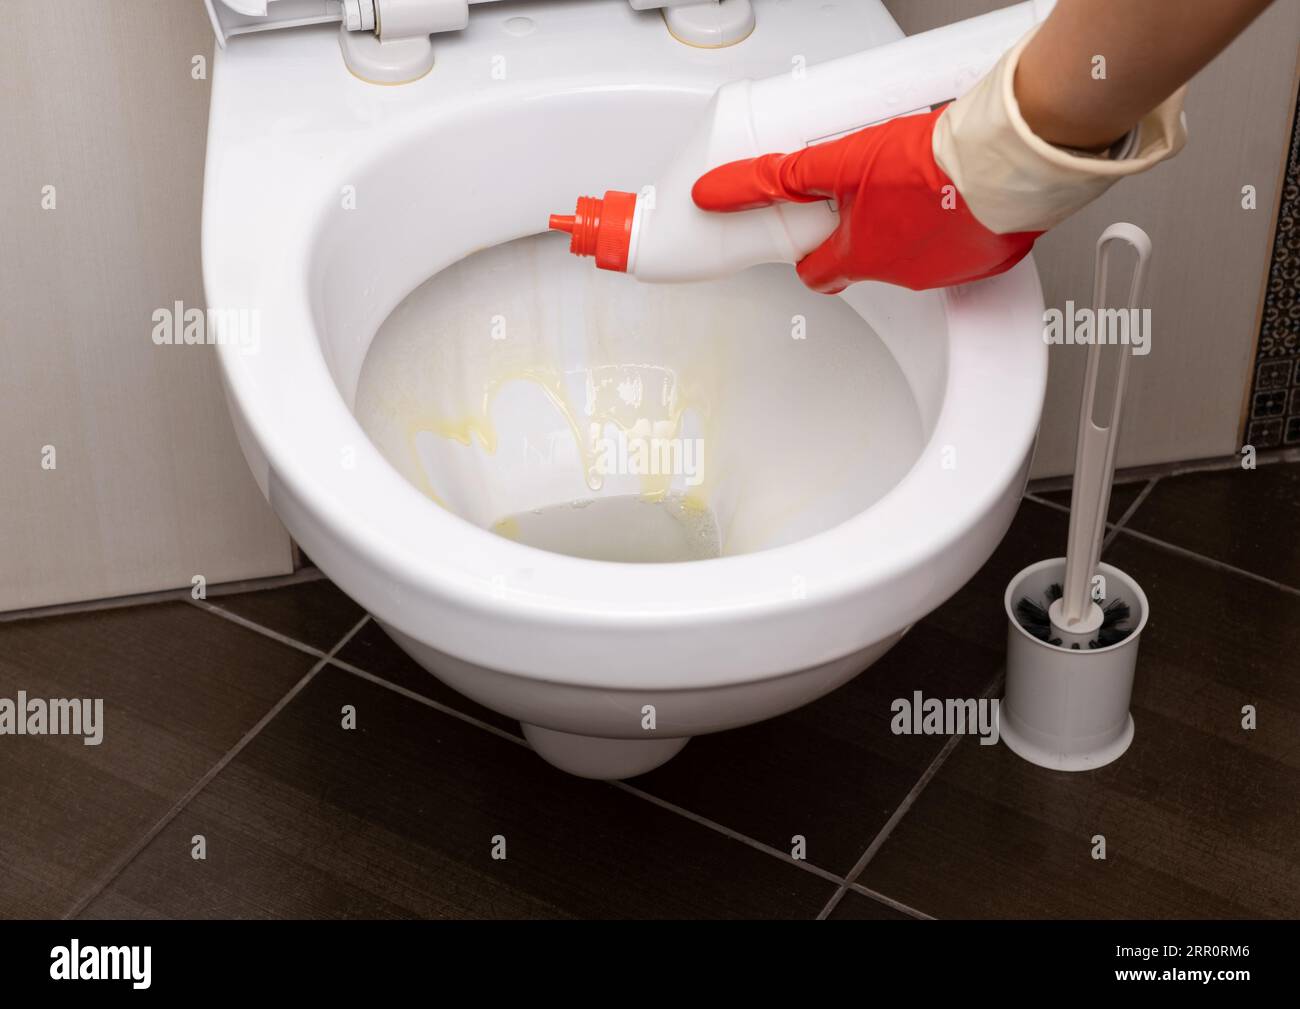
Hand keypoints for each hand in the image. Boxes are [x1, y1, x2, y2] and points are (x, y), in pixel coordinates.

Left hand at [691, 106, 1041, 293]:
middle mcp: (899, 275)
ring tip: (919, 187)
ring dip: (910, 228)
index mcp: (859, 257)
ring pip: (913, 255)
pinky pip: (960, 249)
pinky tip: (959, 198)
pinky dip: (955, 227)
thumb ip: (775, 179)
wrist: (1007, 162)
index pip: (816, 273)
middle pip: (865, 260)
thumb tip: (716, 192)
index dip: (810, 252)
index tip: (812, 233)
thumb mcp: (839, 161)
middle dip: (863, 232)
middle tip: (872, 194)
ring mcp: (944, 271)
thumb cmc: (931, 165)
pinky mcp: (986, 260)